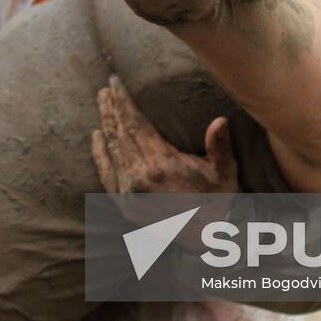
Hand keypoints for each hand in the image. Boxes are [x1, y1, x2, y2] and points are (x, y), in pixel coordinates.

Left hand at [92, 76, 238, 248]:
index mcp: (162, 165)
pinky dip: (99, 154)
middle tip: (106, 85)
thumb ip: (220, 146)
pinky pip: (106, 175)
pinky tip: (96, 136)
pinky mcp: (124, 205)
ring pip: (113, 151)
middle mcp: (140, 178)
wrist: (206, 239)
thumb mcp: (225, 172)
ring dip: (106, 123)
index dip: (125, 102)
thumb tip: (220, 121)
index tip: (116, 82)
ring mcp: (129, 193)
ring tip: (102, 101)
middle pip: (121, 134)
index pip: (136, 125)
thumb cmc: (218, 200)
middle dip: (113, 108)